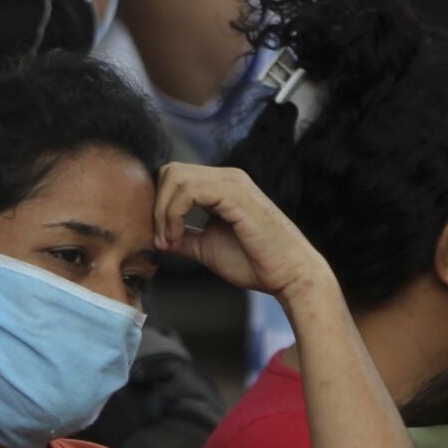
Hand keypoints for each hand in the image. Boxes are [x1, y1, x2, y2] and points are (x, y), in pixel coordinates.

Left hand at [153, 164, 331, 298]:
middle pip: (171, 172)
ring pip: (175, 176)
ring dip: (163, 212)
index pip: (175, 179)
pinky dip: (174, 214)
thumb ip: (186, 238)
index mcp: (222, 187)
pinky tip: (179, 237)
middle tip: (163, 241)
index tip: (163, 242)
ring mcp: (232, 182)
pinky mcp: (234, 194)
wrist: (289, 275)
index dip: (160, 207)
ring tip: (170, 241)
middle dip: (157, 206)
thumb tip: (159, 239)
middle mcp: (227, 178)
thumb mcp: (208, 248)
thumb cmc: (257, 263)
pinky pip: (188, 190)